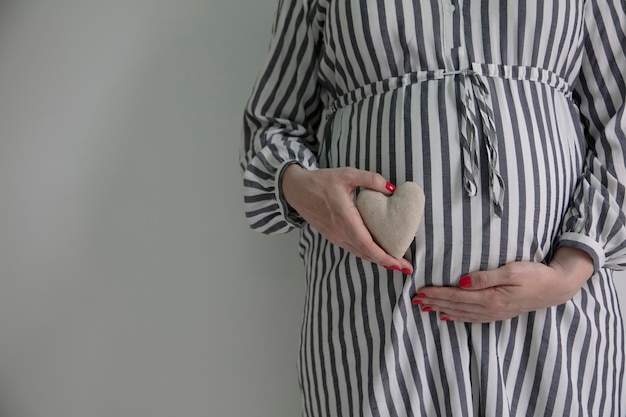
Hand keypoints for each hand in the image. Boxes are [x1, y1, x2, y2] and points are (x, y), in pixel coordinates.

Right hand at [281, 164, 413, 273]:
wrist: (297, 190)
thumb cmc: (321, 181)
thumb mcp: (347, 174)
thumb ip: (370, 179)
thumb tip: (392, 188)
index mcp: (345, 218)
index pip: (367, 244)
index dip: (384, 257)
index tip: (398, 263)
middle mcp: (340, 232)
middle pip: (366, 254)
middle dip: (387, 262)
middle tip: (406, 267)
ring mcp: (335, 236)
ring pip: (359, 253)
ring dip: (377, 260)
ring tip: (396, 263)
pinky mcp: (332, 236)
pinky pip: (353, 249)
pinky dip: (367, 254)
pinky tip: (377, 252)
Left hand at [412, 247, 593, 321]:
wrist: (557, 288)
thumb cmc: (535, 275)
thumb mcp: (511, 271)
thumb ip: (485, 277)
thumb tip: (460, 281)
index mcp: (491, 298)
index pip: (457, 296)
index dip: (437, 294)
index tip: (420, 292)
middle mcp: (490, 309)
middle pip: (456, 306)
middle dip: (434, 303)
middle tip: (415, 300)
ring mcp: (495, 314)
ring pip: (461, 313)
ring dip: (442, 310)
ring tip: (425, 308)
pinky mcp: (499, 313)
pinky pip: (472, 318)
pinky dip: (457, 317)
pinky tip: (447, 317)